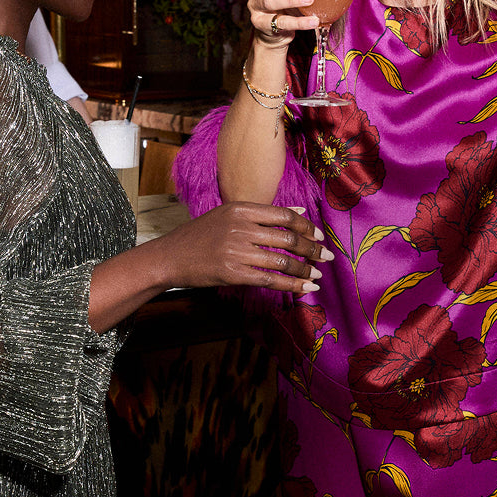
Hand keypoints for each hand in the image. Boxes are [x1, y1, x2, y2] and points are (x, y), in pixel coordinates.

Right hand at [162, 202, 332, 292]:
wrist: (169, 257)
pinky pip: (271, 280)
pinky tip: (304, 287)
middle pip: (288, 238)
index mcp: (241, 208)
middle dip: (313, 249)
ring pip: (283, 261)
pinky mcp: (233, 274)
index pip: (284, 216)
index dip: (306, 227)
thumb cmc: (199, 236)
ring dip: (305, 269)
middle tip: (327, 256)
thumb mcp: (228, 215)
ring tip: (317, 274)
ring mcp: (237, 251)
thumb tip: (299, 213)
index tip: (318, 236)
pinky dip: (291, 285)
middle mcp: (241, 227)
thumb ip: (262, 214)